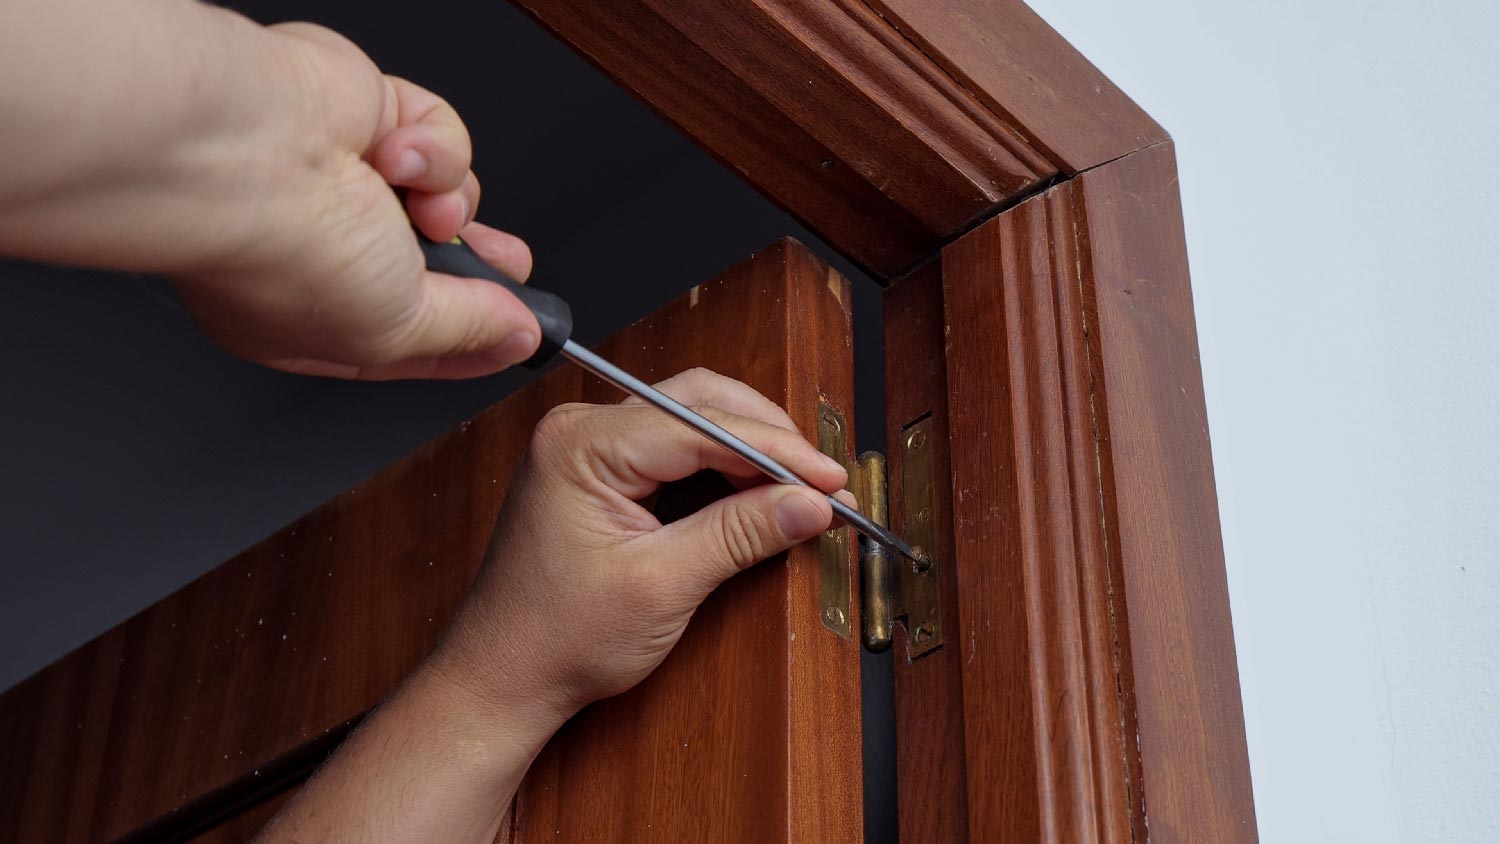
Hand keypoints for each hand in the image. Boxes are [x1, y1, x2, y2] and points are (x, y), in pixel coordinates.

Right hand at [169, 23, 539, 379]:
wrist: (247, 152)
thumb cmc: (286, 253)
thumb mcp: (395, 330)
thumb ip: (465, 331)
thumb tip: (516, 335)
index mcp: (308, 318)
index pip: (410, 337)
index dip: (469, 339)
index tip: (516, 338)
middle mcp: (324, 245)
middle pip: (435, 262)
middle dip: (480, 265)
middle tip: (509, 267)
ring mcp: (345, 175)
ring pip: (446, 196)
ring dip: (451, 204)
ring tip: (425, 209)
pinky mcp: (364, 114)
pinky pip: (438, 136)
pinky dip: (433, 148)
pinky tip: (397, 154)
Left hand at [428, 369, 852, 714]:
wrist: (502, 676)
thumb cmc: (555, 638)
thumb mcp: (662, 586)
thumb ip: (739, 535)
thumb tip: (809, 503)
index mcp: (583, 445)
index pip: (703, 424)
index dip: (777, 450)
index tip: (829, 480)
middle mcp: (582, 430)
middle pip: (701, 401)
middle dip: (769, 439)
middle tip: (822, 482)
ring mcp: (588, 446)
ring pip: (692, 418)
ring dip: (749, 449)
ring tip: (799, 489)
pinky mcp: (600, 470)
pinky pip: (674, 446)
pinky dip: (721, 465)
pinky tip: (755, 493)